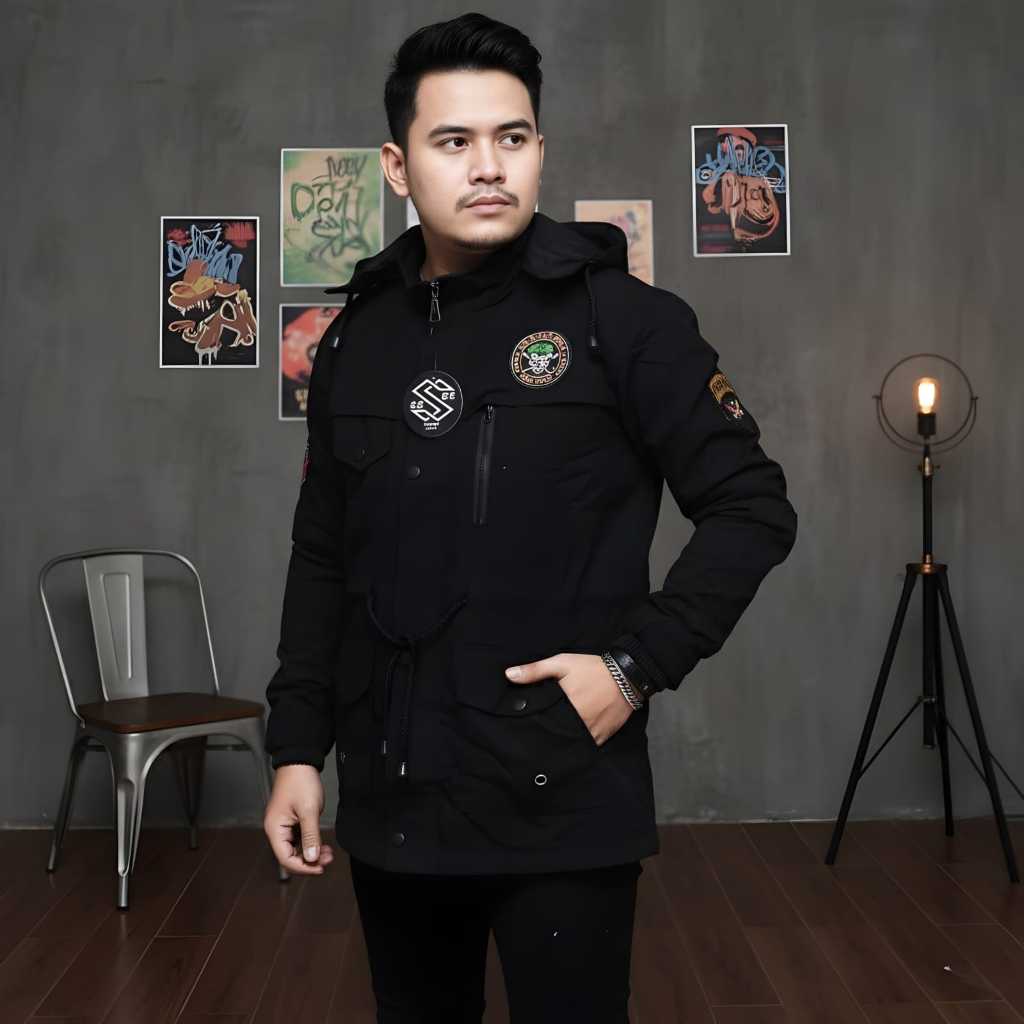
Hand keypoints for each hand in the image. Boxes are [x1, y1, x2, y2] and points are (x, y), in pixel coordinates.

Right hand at [263, 764, 334, 874]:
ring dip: (311, 853)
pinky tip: (322, 844)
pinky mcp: (290, 820)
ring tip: (328, 852)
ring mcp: (283, 825)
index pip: (286, 858)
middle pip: (290, 856)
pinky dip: (309, 843)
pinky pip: (298, 838)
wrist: (300, 761)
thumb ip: (310, 837)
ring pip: (295, 848)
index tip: (321, 868)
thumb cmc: (301, 781)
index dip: (303, 867)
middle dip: (309, 860)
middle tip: (328, 859)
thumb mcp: (309, 811)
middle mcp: (276, 829)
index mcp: (275, 828)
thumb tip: (312, 859)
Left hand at [504, 653, 635, 745]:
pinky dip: (579, 743)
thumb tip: (508, 675)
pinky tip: (572, 739)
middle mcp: (578, 723)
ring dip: (563, 740)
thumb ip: (535, 670)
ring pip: (571, 743)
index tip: (524, 730)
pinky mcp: (602, 737)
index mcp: (565, 706)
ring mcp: (591, 733)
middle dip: (547, 735)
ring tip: (553, 738)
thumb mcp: (562, 663)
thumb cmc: (592, 668)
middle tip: (535, 737)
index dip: (533, 727)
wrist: (628, 675)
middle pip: (556, 736)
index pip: (543, 724)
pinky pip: (586, 746)